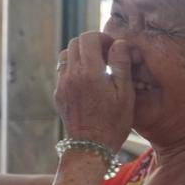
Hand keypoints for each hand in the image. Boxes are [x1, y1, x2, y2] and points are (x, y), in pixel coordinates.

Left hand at [54, 31, 134, 153]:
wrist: (91, 147)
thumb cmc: (114, 122)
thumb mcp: (125, 93)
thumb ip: (121, 64)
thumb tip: (119, 43)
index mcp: (89, 72)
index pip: (89, 38)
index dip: (103, 38)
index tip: (114, 49)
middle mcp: (71, 75)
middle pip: (75, 43)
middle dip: (92, 44)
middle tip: (107, 57)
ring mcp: (62, 85)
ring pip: (66, 55)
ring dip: (81, 55)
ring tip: (97, 67)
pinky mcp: (58, 94)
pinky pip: (63, 71)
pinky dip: (74, 68)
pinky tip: (88, 82)